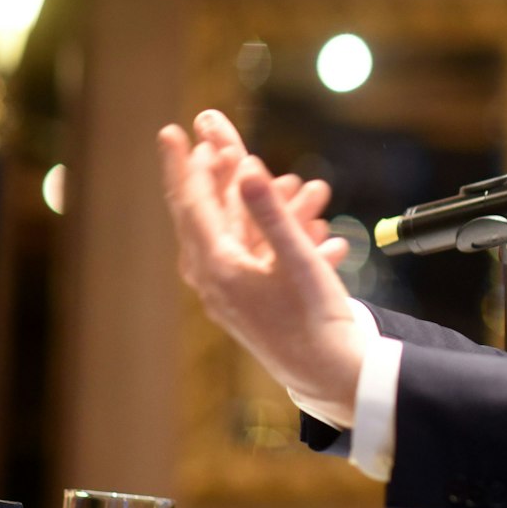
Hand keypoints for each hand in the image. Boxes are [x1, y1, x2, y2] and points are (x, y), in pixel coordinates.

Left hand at [158, 111, 363, 422]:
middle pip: (209, 214)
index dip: (183, 165)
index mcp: (218, 268)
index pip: (191, 204)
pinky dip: (286, 238)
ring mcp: (233, 292)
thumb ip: (271, 212)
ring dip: (273, 208)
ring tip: (308, 188)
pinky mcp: (253, 302)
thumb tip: (246, 168)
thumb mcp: (298, 260)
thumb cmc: (316, 321)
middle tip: (221, 137)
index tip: (172, 131)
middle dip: (223, 175)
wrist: (334, 376)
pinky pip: (262, 258)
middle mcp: (216, 280)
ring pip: (243, 235)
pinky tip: (324, 232)